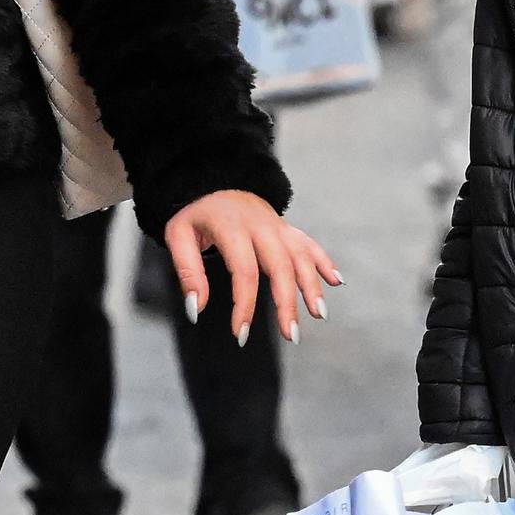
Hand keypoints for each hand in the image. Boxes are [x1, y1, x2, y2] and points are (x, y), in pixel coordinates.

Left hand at [159, 189, 338, 345]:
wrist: (213, 179)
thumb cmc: (195, 213)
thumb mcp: (178, 236)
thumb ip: (188, 272)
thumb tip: (197, 309)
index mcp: (232, 227)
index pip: (244, 272)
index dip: (245, 305)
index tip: (240, 333)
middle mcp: (260, 226)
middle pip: (280, 268)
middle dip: (287, 304)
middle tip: (290, 335)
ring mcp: (277, 225)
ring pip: (300, 257)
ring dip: (312, 287)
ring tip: (319, 315)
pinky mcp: (286, 228)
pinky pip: (310, 244)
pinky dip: (325, 262)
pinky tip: (336, 281)